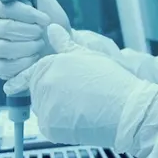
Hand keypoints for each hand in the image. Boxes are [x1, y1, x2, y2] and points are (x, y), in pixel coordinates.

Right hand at [0, 0, 71, 79]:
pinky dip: (21, 64)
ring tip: (38, 45)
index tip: (46, 20)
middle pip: (3, 29)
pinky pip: (2, 67)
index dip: (28, 15)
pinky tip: (33, 59)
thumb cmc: (50, 23)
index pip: (6, 8)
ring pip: (1, 48)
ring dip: (26, 48)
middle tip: (42, 34)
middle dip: (28, 33)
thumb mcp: (45, 2)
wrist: (56, 48)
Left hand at [5, 25, 157, 157]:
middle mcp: (42, 85)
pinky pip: (48, 125)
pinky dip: (59, 124)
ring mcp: (44, 108)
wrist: (125, 110)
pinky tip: (78, 118)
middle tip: (76, 95)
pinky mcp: (49, 128)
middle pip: (37, 90)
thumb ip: (64, 43)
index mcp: (48, 65)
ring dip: (54, 108)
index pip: (32, 72)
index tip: (33, 84)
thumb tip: (51, 29)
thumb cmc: (111, 80)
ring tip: (80, 106)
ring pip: (42, 108)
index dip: (38, 77)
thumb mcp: (87, 55)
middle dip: (51, 92)